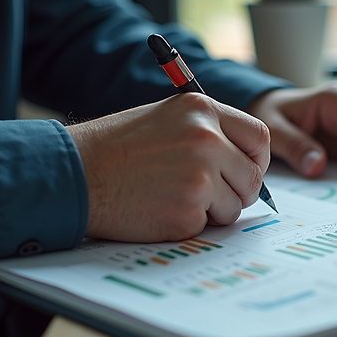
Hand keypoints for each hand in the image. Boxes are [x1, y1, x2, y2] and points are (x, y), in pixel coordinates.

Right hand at [67, 93, 269, 241]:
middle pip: (252, 177)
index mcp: (202, 110)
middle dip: (238, 191)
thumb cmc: (117, 147)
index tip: (245, 170)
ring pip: (234, 205)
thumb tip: (246, 160)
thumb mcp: (167, 118)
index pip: (260, 137)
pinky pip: (206, 225)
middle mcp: (207, 140)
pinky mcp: (187, 212)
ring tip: (174, 196)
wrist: (76, 173)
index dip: (256, 159)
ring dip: (212, 210)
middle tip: (213, 194)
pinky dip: (188, 224)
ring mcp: (199, 178)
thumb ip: (208, 131)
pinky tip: (160, 208)